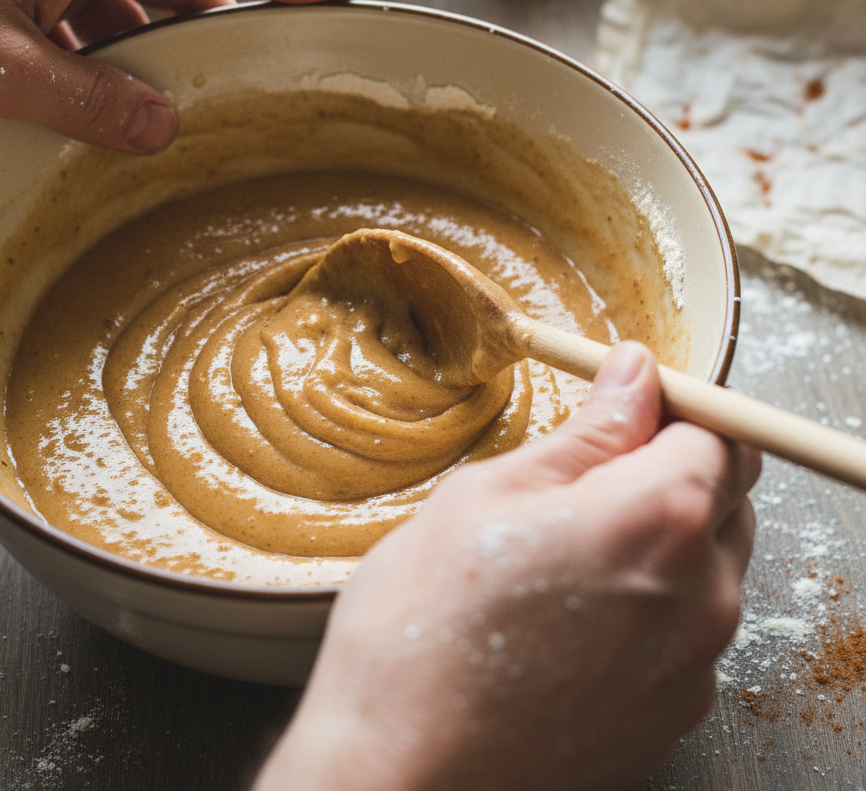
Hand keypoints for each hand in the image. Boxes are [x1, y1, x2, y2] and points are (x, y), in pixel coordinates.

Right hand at [254, 343, 759, 790]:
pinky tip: (570, 618)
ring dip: (661, 541)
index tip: (626, 410)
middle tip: (585, 480)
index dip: (672, 409)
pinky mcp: (672, 715)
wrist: (403, 772)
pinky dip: (649, 607)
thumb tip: (634, 378)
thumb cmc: (424, 626)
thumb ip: (585, 434)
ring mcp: (693, 664)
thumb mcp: (489, 493)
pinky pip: (685, 633)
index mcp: (658, 516)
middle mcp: (701, 594)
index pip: (719, 430)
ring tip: (568, 556)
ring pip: (708, 567)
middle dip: (672, 471)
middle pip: (726, 498)